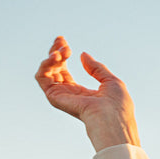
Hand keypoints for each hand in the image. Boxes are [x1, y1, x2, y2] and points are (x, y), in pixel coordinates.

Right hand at [35, 36, 140, 150]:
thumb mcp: (111, 81)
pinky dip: (46, 65)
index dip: (62, 54)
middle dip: (56, 51)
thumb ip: (96, 68)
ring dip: (51, 57)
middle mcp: (69, 94)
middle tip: (62, 41)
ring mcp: (61, 96)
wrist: (113, 118)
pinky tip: (56, 57)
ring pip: (46, 72)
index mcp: (82, 92)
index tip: (63, 40)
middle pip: (53, 69)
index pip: (64, 70)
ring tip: (62, 51)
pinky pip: (42, 78)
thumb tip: (83, 55)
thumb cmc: (117, 105)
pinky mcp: (54, 97)